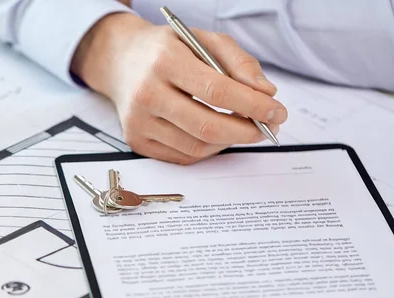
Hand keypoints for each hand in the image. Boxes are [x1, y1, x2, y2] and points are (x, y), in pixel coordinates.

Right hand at [72, 13, 287, 163]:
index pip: (217, 91)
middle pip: (207, 126)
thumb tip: (266, 94)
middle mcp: (146, 93)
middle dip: (246, 131)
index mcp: (164, 61)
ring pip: (196, 147)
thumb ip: (239, 63)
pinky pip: (182, 157)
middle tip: (266, 128)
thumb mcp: (204, 40)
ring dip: (228, 142)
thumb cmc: (167, 50)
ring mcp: (138, 122)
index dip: (253, 105)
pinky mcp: (136, 141)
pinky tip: (216, 135)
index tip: (277, 112)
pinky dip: (207, 150)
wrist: (121, 62)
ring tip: (242, 128)